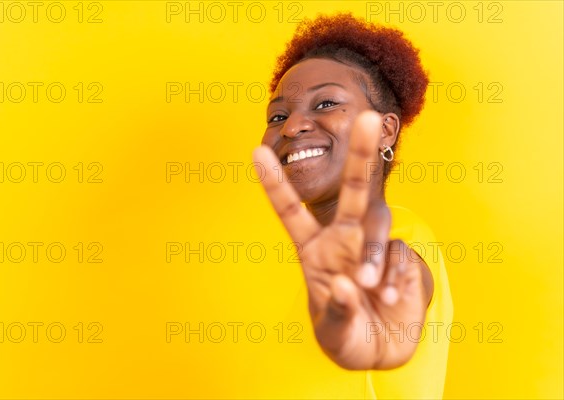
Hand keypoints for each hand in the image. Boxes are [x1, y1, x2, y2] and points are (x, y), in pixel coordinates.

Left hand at [253, 111, 427, 369]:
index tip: (257, 150)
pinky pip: (400, 260)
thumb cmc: (345, 337)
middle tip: (366, 116)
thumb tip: (347, 282)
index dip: (275, 182)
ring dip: (377, 264)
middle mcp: (344, 241)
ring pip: (380, 233)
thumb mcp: (332, 331)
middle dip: (361, 155)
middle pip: (353, 192)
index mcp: (314, 250)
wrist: (381, 352)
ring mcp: (373, 249)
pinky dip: (395, 281)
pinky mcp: (400, 260)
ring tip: (374, 296)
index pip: (290, 211)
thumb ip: (335, 308)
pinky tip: (390, 301)